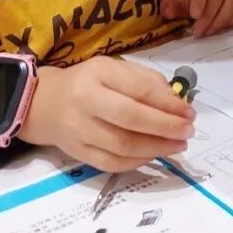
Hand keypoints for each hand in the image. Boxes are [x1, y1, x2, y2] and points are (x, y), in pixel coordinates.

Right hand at [20, 58, 194, 171]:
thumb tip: (177, 104)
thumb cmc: (88, 82)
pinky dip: (137, 162)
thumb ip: (146, 80)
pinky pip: (111, 163)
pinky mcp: (77, 152)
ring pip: (122, 145)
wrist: (43, 102)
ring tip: (177, 146)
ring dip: (156, 148)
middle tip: (188, 132)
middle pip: (131, 118)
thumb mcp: (114, 68)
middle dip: (165, 127)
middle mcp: (87, 100)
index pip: (140, 90)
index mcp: (99, 72)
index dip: (168, 104)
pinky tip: (154, 155)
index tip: (189, 113)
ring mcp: (79, 129)